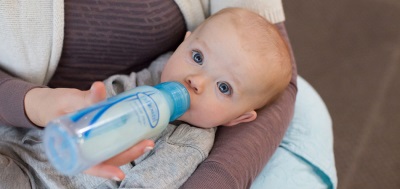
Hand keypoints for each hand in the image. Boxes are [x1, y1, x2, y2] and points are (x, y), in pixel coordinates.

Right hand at [25, 82, 154, 179]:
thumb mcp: (67, 102)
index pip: (89, 166)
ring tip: (148, 140)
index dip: (105, 171)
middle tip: (146, 145)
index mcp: (71, 150)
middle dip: (128, 154)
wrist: (51, 103)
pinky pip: (116, 140)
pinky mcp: (101, 135)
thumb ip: (84, 98)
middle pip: (109, 159)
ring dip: (132, 148)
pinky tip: (142, 133)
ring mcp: (94, 143)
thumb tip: (99, 87)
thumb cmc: (55, 105)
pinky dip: (128, 138)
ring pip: (115, 152)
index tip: (120, 175)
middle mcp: (85, 151)